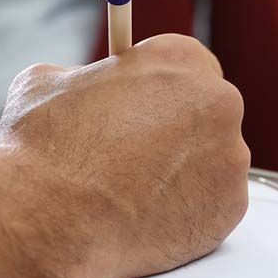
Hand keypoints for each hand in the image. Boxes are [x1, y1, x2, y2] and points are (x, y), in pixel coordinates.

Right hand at [0, 35, 250, 277]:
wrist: (51, 218)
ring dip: (184, 173)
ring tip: (135, 192)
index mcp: (180, 60)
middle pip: (209, 114)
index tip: (149, 108)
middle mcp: (218, 103)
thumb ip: (85, 78)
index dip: (165, 91)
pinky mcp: (231, 208)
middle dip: (179, 132)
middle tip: (139, 155)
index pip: (191, 66)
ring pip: (213, 163)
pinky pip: (214, 206)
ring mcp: (231, 158)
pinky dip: (188, 213)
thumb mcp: (48, 82)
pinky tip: (147, 218)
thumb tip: (83, 85)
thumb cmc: (45, 148)